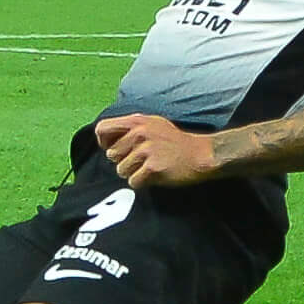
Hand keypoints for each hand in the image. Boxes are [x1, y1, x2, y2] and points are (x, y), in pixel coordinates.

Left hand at [94, 113, 218, 187]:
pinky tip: (154, 176)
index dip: (104, 142)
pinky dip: (142, 183)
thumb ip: (130, 128)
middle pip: (111, 155)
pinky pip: (133, 182)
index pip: (102, 128)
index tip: (114, 150)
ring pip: (121, 170)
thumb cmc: (175, 141)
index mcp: (137, 121)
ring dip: (132, 173)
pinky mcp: (152, 167)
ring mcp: (146, 150)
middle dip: (123, 161)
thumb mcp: (152, 124)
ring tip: (149, 168)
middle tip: (141, 161)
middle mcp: (139, 133)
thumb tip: (105, 139)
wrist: (200, 154)